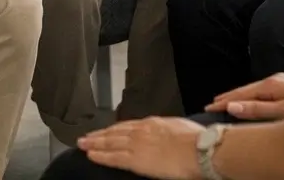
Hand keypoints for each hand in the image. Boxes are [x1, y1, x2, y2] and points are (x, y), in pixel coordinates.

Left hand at [76, 116, 202, 178]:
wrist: (200, 149)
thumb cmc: (197, 141)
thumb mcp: (181, 128)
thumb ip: (170, 131)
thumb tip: (171, 134)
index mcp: (154, 123)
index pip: (128, 125)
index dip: (115, 129)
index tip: (106, 131)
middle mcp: (141, 131)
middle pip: (115, 132)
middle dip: (99, 135)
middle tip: (86, 137)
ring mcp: (137, 144)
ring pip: (110, 143)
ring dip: (94, 143)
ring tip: (83, 144)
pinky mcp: (135, 159)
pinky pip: (113, 157)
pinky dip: (100, 155)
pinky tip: (91, 155)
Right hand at [205, 72, 283, 119]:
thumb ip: (259, 109)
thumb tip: (232, 105)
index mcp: (273, 85)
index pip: (241, 92)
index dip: (224, 100)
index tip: (208, 107)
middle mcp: (279, 80)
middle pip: (249, 89)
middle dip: (231, 97)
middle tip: (214, 105)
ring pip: (260, 90)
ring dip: (245, 97)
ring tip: (233, 104)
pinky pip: (270, 92)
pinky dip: (259, 97)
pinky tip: (261, 103)